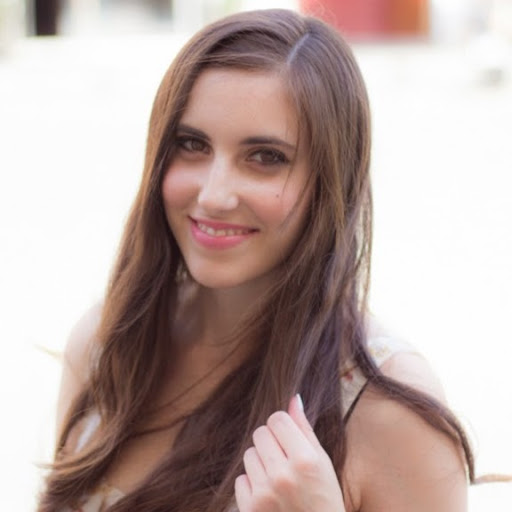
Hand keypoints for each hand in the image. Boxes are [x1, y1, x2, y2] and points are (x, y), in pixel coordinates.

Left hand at [235, 395, 345, 511]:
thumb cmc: (324, 501)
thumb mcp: (323, 464)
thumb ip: (305, 429)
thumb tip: (293, 397)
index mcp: (306, 460)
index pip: (277, 418)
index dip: (283, 427)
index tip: (289, 438)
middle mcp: (283, 474)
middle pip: (260, 433)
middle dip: (271, 443)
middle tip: (285, 461)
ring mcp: (264, 493)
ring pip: (249, 454)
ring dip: (261, 463)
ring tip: (279, 481)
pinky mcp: (249, 509)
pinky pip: (242, 478)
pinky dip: (252, 485)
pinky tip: (270, 498)